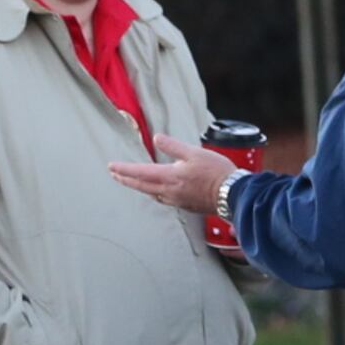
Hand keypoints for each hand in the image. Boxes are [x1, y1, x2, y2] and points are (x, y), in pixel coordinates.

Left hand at [110, 147, 238, 217]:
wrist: (232, 194)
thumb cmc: (216, 172)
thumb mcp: (195, 152)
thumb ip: (173, 146)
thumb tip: (157, 139)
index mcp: (170, 176)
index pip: (140, 172)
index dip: (124, 169)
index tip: (111, 166)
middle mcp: (170, 191)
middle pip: (141, 186)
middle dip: (126, 180)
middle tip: (114, 175)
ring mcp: (177, 200)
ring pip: (151, 194)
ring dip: (139, 187)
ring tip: (132, 182)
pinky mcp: (186, 205)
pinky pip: (164, 199)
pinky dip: (154, 193)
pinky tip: (157, 191)